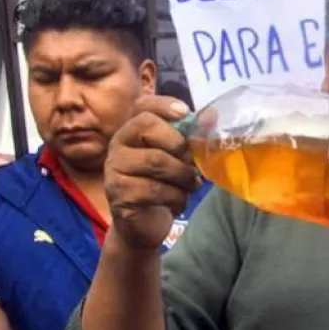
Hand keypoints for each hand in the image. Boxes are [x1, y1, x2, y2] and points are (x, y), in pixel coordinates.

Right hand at [104, 95, 199, 251]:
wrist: (144, 224)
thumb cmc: (164, 183)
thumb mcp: (178, 158)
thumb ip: (190, 137)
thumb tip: (213, 116)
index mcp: (133, 130)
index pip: (142, 106)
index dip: (163, 104)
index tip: (185, 113)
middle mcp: (118, 145)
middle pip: (147, 128)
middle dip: (179, 144)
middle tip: (192, 162)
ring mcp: (115, 170)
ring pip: (155, 161)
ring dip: (183, 175)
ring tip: (191, 185)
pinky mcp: (119, 195)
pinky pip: (155, 190)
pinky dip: (176, 197)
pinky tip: (179, 201)